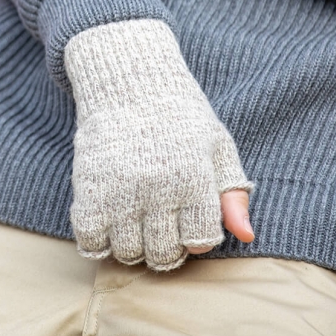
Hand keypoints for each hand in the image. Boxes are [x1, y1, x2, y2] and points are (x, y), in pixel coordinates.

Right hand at [64, 19, 254, 270]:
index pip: (200, 241)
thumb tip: (246, 236)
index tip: (190, 217)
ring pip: (127, 252)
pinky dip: (99, 242)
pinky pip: (91, 241)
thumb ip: (233, 194)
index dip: (198, 236)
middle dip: (166, 246)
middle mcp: (158, 186)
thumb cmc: (180, 118)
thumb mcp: (217, 146)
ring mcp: (120, 188)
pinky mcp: (89, 187)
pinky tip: (110, 222)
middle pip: (163, 253)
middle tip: (162, 222)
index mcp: (194, 176)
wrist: (130, 81)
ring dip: (133, 244)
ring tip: (137, 219)